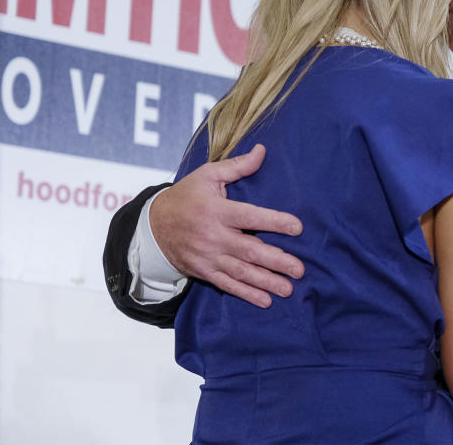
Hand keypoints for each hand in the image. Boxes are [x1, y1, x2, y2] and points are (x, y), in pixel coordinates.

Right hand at [150, 144, 304, 307]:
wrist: (153, 226)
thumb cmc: (186, 196)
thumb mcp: (207, 175)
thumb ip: (237, 167)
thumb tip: (262, 151)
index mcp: (216, 210)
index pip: (250, 216)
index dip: (274, 222)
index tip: (297, 227)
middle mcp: (213, 236)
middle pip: (249, 250)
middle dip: (276, 261)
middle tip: (300, 269)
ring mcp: (208, 257)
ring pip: (241, 272)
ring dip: (266, 282)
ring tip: (288, 289)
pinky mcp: (203, 271)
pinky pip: (227, 285)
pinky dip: (246, 294)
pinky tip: (265, 300)